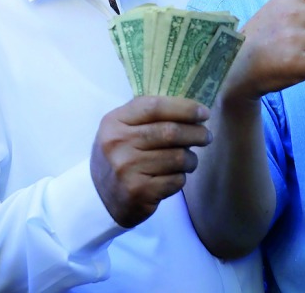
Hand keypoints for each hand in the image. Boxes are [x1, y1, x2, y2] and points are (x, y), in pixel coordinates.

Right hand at [90, 96, 211, 227]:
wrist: (98, 197)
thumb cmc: (117, 156)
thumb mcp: (120, 130)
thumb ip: (147, 117)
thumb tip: (191, 111)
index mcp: (114, 122)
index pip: (153, 107)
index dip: (184, 108)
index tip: (203, 113)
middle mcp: (118, 143)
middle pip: (170, 131)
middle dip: (196, 133)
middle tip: (206, 136)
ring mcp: (128, 168)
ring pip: (178, 157)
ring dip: (190, 159)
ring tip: (188, 160)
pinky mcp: (140, 192)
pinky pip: (176, 180)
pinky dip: (181, 178)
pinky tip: (173, 176)